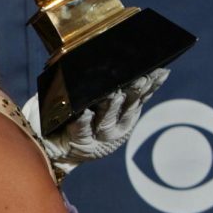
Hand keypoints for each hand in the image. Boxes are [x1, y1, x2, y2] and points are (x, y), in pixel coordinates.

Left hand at [26, 68, 169, 177]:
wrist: (54, 146)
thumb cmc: (78, 119)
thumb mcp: (100, 105)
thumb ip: (117, 91)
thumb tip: (134, 66)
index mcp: (124, 117)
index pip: (141, 98)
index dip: (152, 86)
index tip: (159, 71)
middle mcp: (114, 128)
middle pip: (127, 107)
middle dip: (134, 92)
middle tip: (140, 78)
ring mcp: (97, 137)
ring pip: (106, 119)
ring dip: (111, 106)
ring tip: (115, 94)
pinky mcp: (78, 142)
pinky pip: (81, 129)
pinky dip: (83, 121)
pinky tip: (86, 113)